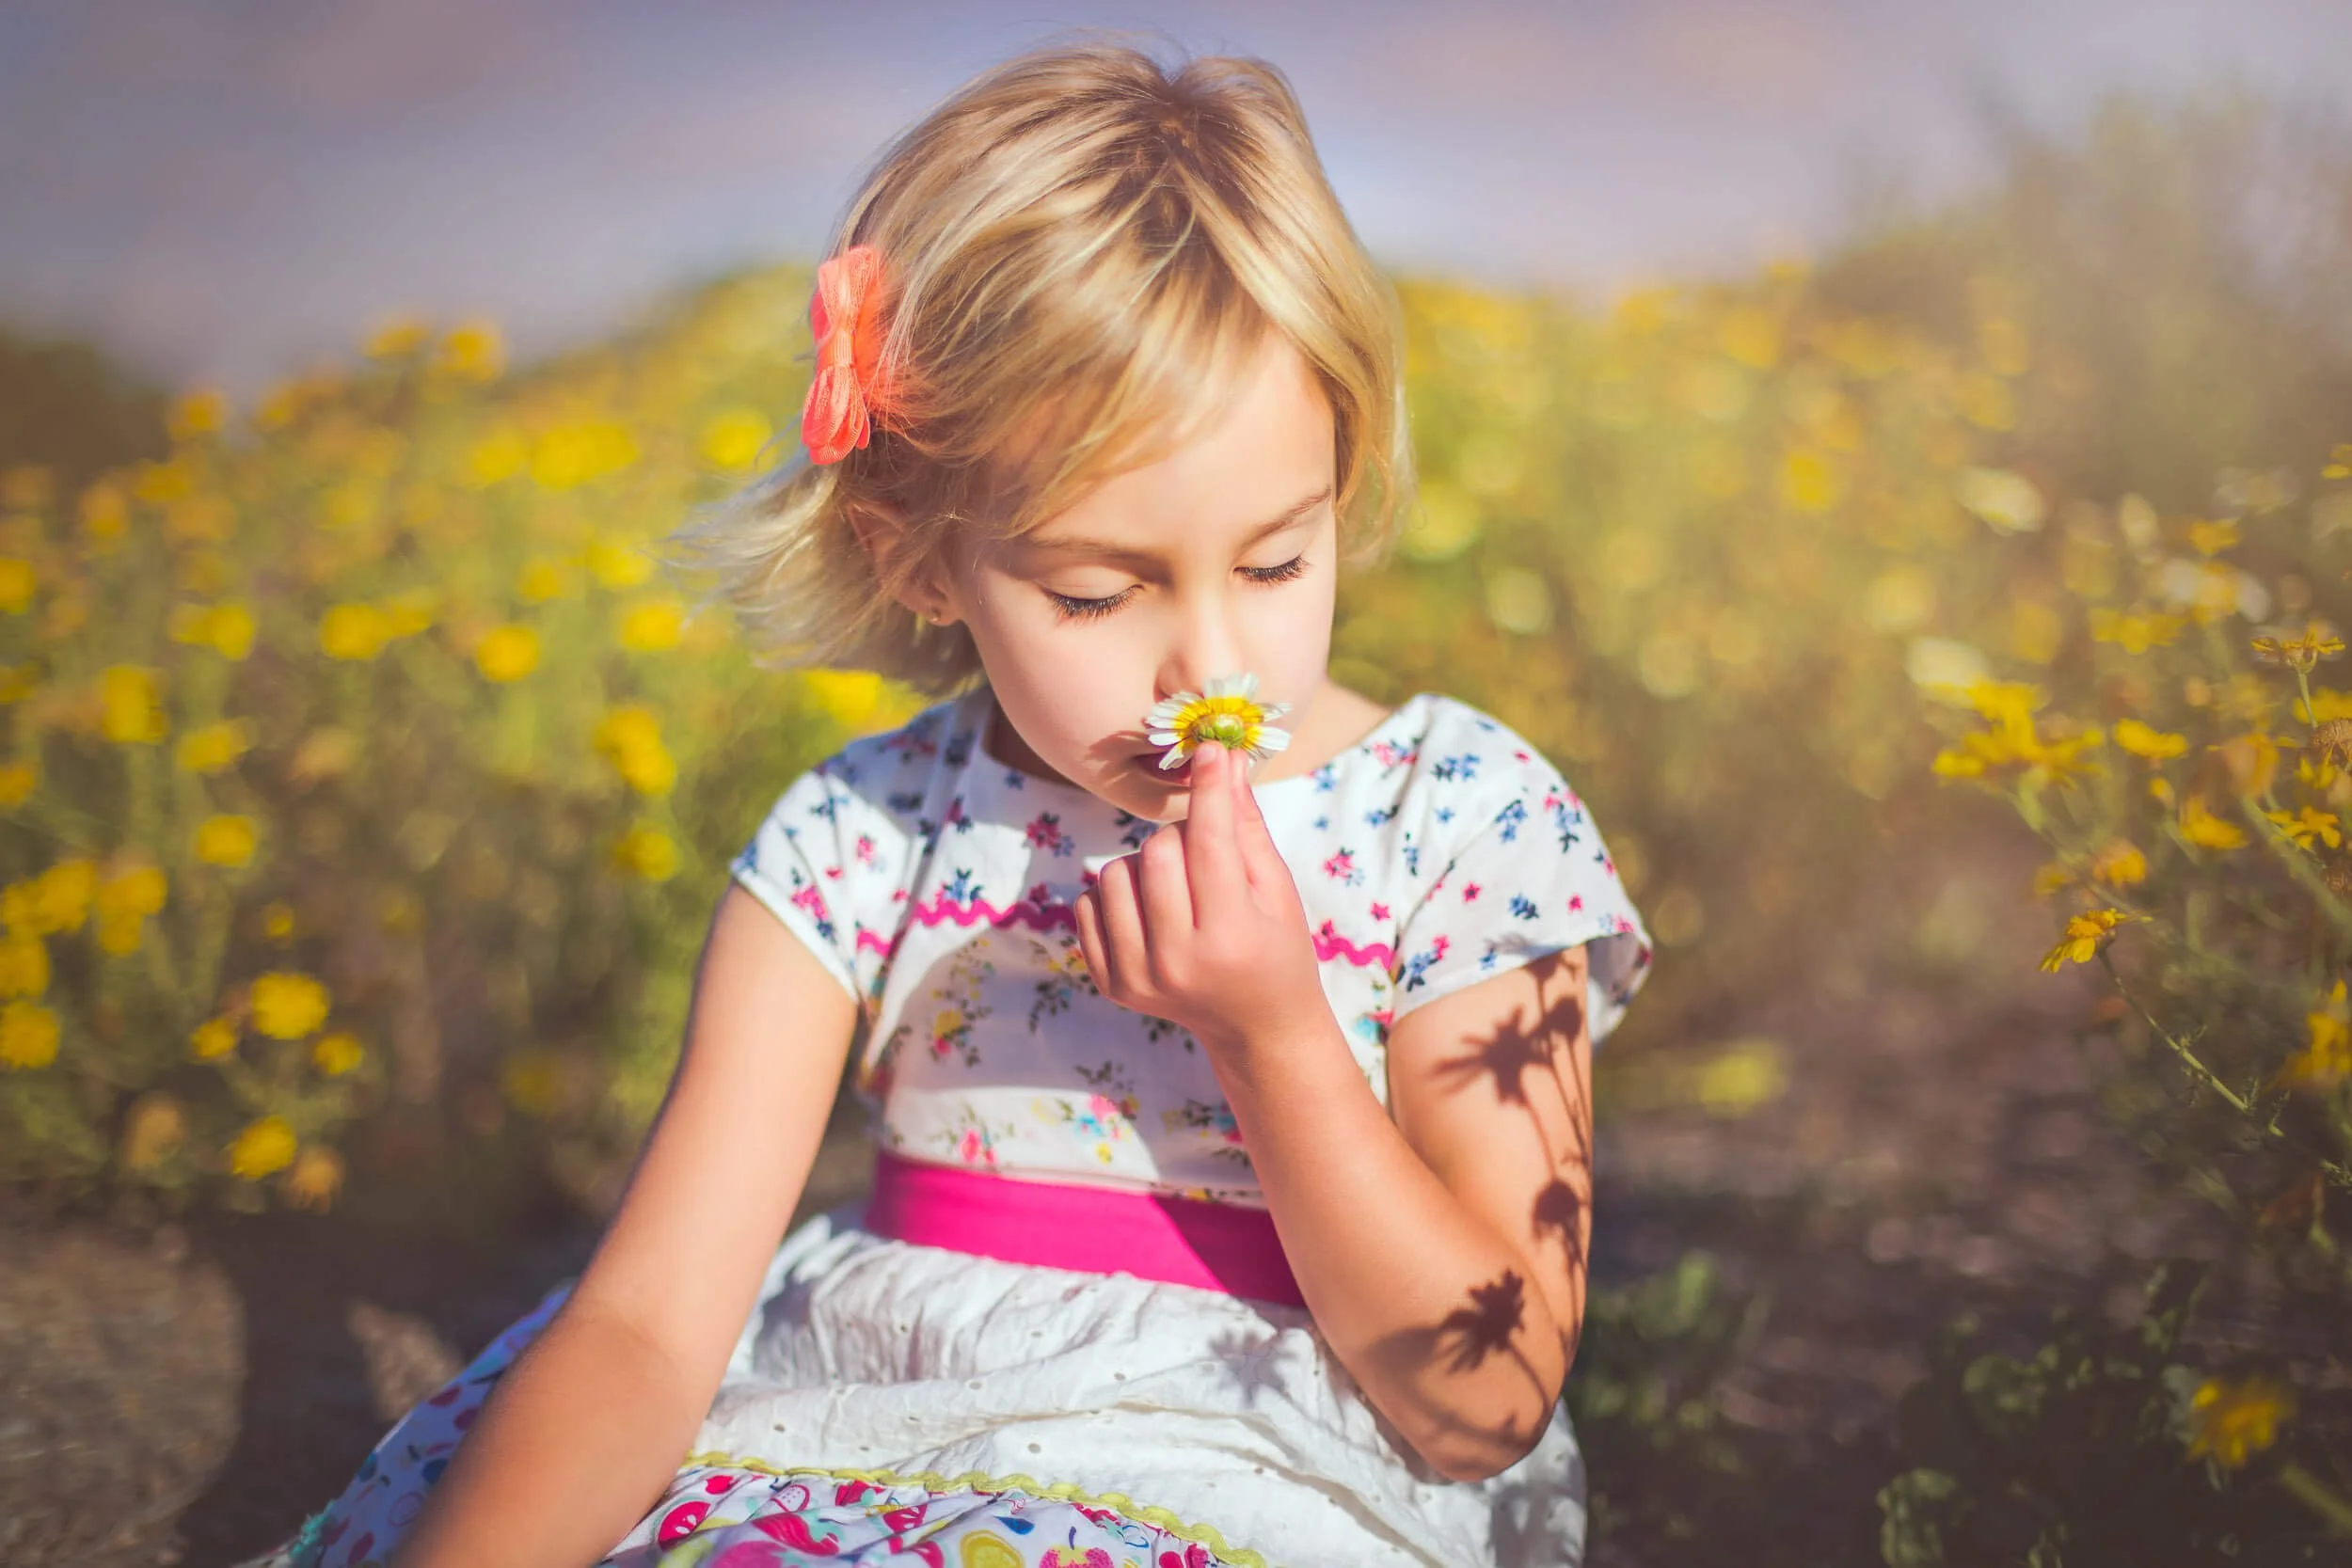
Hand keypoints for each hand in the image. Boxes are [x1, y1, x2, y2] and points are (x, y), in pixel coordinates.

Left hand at [1072, 741, 1328, 1055]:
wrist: (1255, 1026)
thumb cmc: (1277, 948)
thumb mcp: (1277, 890)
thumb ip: (1246, 826)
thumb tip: (1224, 757)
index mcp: (1229, 936)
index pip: (1210, 842)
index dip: (1210, 788)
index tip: (1209, 749)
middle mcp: (1177, 961)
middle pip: (1157, 850)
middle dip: (1181, 834)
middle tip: (1204, 853)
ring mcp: (1137, 976)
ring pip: (1116, 871)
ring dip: (1146, 864)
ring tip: (1178, 888)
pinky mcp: (1110, 983)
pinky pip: (1090, 902)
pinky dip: (1118, 894)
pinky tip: (1151, 911)